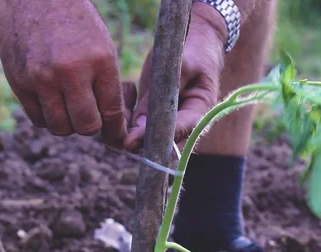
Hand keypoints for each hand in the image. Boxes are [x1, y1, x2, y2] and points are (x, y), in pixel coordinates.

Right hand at [0, 0, 126, 146]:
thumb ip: (106, 84)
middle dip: (91, 127)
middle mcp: (71, 72)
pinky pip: (38, 119)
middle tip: (90, 117)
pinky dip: (48, 118)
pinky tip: (52, 102)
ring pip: (61, 128)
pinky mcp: (20, 83)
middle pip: (86, 126)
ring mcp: (42, 79)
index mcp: (100, 61)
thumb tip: (110, 123)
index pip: (112, 111)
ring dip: (68, 124)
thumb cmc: (75, 23)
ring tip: (70, 108)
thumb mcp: (102, 46)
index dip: (116, 130)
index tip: (116, 136)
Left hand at [124, 3, 227, 151]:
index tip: (128, 140)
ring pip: (141, 135)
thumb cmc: (194, 50)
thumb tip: (140, 125)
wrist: (196, 39)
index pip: (175, 134)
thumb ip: (163, 93)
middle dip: (134, 133)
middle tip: (122, 111)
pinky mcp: (152, 113)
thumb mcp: (182, 65)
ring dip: (127, 121)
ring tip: (130, 90)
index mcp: (199, 114)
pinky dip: (125, 112)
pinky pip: (134, 123)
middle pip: (157, 143)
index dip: (151, 139)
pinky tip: (130, 89)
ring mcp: (167, 120)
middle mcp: (182, 124)